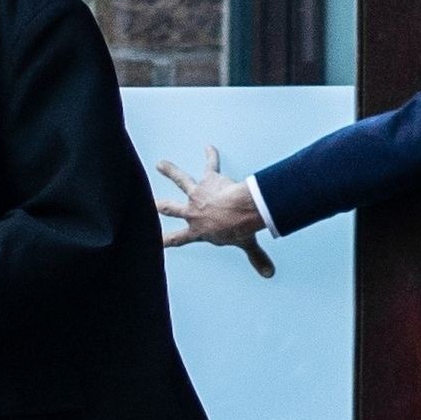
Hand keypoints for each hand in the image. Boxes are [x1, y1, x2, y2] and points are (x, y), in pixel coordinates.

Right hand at [156, 147, 275, 279]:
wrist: (238, 211)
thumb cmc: (239, 229)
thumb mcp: (246, 244)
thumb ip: (256, 257)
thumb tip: (269, 273)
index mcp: (197, 231)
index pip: (177, 239)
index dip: (165, 240)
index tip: (154, 240)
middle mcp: (192, 211)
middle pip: (170, 208)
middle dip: (158, 205)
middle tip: (150, 202)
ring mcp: (198, 193)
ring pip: (180, 180)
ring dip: (169, 171)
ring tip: (160, 164)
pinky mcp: (209, 179)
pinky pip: (210, 164)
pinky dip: (210, 154)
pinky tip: (209, 146)